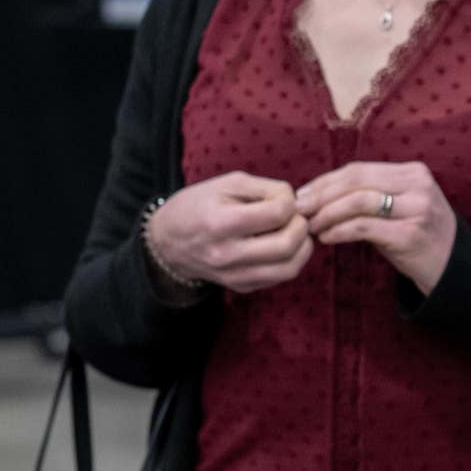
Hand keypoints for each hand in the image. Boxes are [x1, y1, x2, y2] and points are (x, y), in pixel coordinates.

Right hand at [148, 171, 311, 294]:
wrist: (168, 241)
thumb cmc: (200, 205)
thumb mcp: (228, 183)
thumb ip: (267, 189)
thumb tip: (298, 204)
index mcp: (221, 223)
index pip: (277, 214)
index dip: (289, 202)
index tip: (282, 198)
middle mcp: (227, 254)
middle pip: (287, 245)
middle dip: (301, 226)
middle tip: (295, 216)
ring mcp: (234, 275)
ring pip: (289, 269)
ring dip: (302, 247)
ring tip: (294, 231)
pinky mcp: (241, 286)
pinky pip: (280, 278)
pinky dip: (290, 260)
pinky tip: (281, 245)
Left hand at [298, 161, 457, 296]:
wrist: (452, 269)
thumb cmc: (416, 236)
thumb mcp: (400, 206)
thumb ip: (370, 193)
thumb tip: (317, 191)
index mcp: (414, 172)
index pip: (359, 169)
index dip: (325, 181)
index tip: (302, 194)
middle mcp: (418, 186)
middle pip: (356, 181)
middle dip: (321, 195)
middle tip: (299, 209)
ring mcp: (417, 209)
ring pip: (358, 201)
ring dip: (327, 214)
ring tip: (311, 226)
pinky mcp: (410, 235)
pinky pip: (363, 227)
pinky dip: (339, 231)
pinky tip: (326, 238)